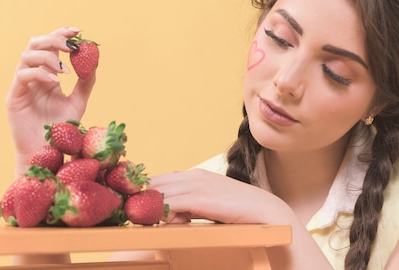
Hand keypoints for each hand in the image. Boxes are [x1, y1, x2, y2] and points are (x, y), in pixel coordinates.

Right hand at [5, 27, 95, 174]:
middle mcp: (32, 76)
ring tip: (65, 70)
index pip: (50, 45)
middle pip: (35, 44)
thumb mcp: (78, 102)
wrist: (48, 154)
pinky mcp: (13, 98)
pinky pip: (23, 76)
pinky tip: (56, 82)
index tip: (78, 31)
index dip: (61, 34)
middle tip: (72, 46)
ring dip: (48, 57)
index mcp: (46, 74)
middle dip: (54, 40)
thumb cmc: (61, 130)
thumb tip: (94, 58)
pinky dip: (40, 73)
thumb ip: (86, 81)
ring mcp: (21, 86)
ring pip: (27, 56)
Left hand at [148, 168, 292, 224]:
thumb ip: (189, 207)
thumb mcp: (209, 205)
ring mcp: (197, 184)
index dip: (146, 192)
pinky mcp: (200, 197)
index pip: (160, 179)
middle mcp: (193, 176)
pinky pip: (171, 203)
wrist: (265, 210)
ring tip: (145, 219)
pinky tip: (164, 222)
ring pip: (160, 192)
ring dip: (149, 207)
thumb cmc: (239, 210)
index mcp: (195, 175)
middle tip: (133, 212)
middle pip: (155, 182)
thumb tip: (170, 215)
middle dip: (141, 197)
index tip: (136, 205)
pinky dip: (163, 212)